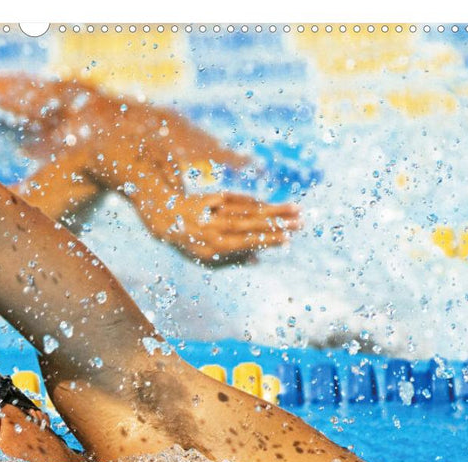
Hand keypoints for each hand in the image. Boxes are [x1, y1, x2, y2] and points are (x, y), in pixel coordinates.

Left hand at [171, 193, 301, 265]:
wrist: (167, 216)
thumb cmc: (191, 241)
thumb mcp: (206, 256)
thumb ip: (231, 258)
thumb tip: (256, 259)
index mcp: (213, 244)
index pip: (246, 241)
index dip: (267, 240)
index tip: (288, 239)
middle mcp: (214, 226)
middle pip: (251, 223)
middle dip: (277, 223)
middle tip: (300, 222)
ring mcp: (215, 210)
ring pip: (249, 208)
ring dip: (273, 209)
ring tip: (295, 209)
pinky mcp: (216, 196)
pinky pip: (240, 199)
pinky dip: (256, 202)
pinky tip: (272, 204)